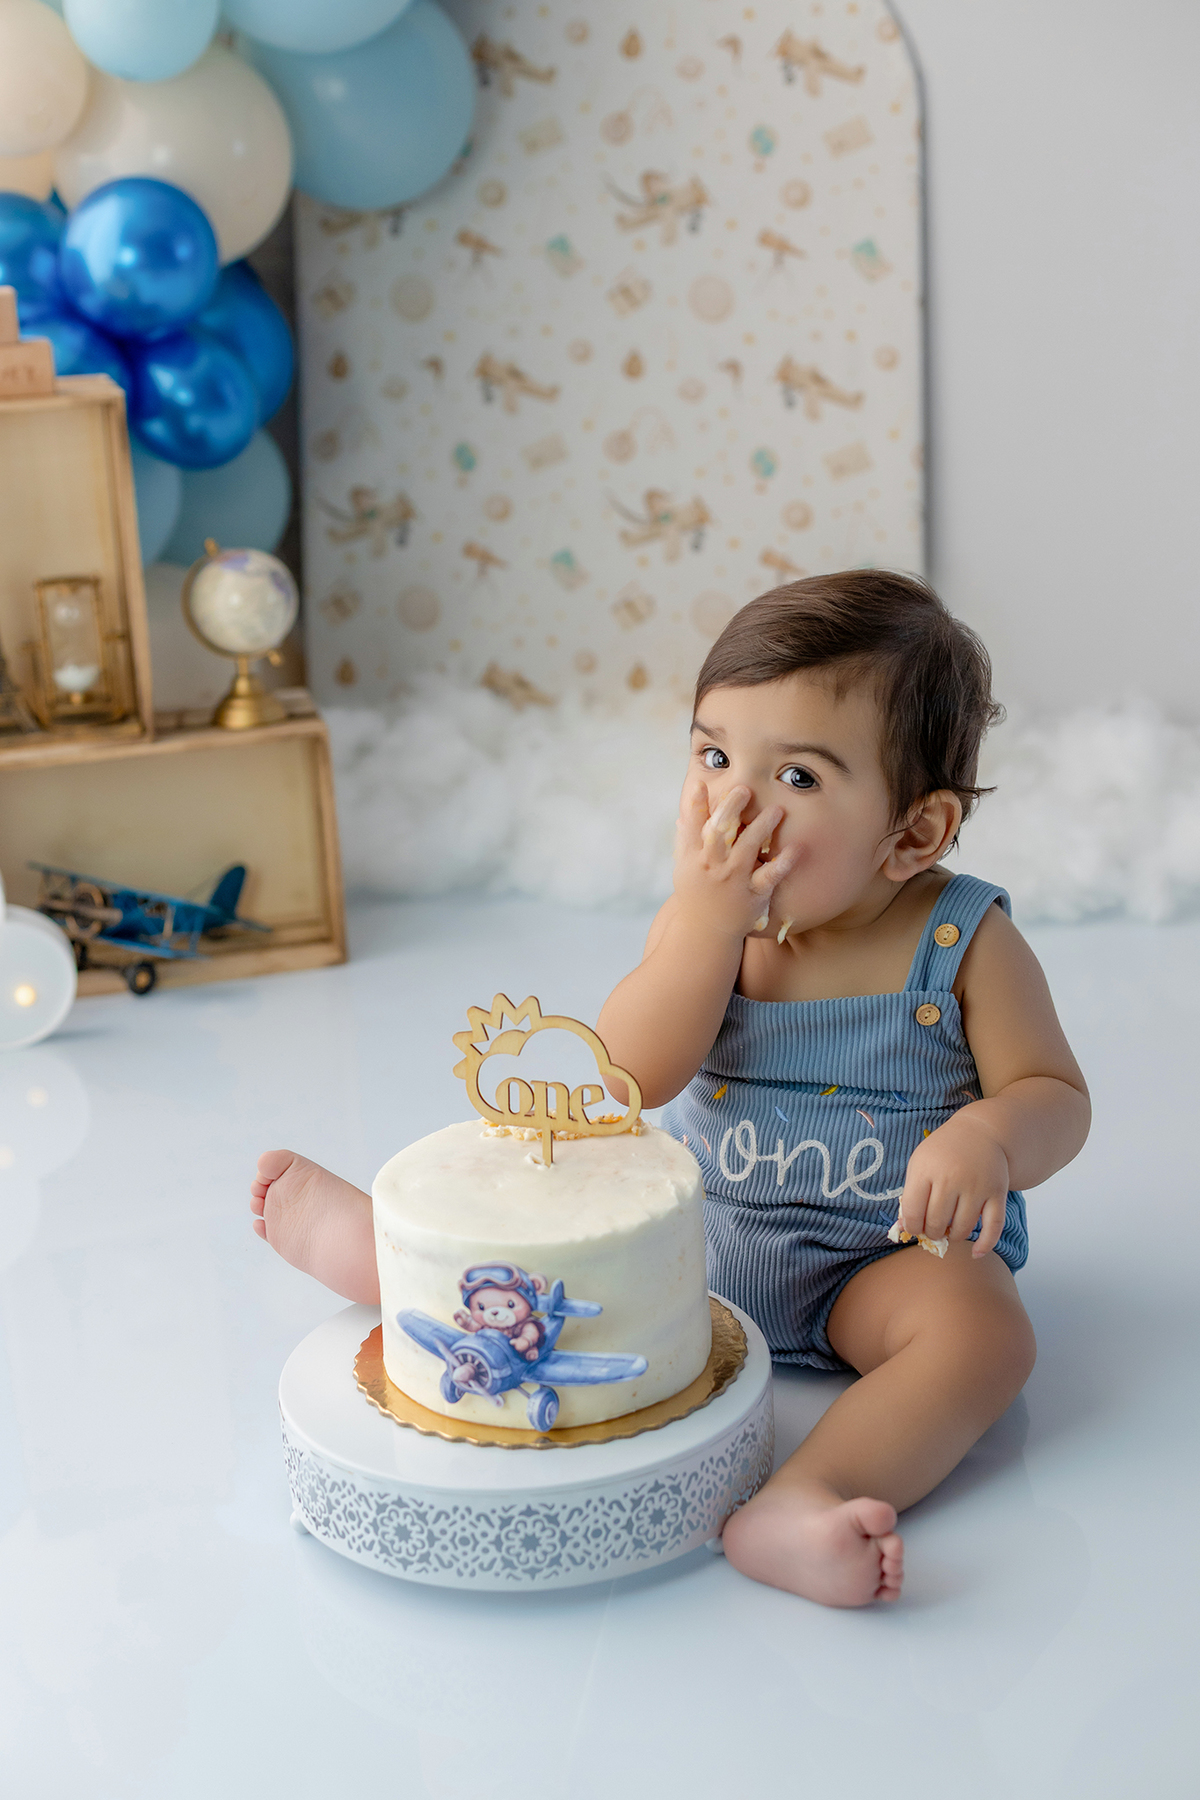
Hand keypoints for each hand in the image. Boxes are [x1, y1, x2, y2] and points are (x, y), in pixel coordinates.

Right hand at [674, 781, 795, 940]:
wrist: (704, 933)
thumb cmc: (696, 894)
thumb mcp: (684, 866)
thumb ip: (687, 838)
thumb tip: (685, 811)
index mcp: (693, 857)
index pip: (693, 826)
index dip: (696, 804)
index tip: (702, 783)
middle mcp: (711, 867)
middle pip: (719, 833)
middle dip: (730, 810)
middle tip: (745, 789)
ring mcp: (732, 881)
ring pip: (746, 850)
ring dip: (762, 828)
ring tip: (777, 810)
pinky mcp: (752, 896)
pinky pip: (770, 878)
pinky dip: (783, 864)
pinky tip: (796, 849)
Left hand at [898, 1109, 1009, 1256]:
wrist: (980, 1132)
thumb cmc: (944, 1151)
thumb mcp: (920, 1164)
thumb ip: (910, 1194)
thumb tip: (903, 1228)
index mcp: (926, 1169)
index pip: (912, 1210)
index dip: (911, 1226)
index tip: (914, 1227)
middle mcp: (951, 1178)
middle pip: (936, 1222)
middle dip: (931, 1233)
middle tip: (933, 1229)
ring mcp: (976, 1186)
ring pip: (962, 1228)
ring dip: (953, 1237)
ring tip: (949, 1231)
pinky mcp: (997, 1193)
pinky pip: (994, 1226)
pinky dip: (985, 1245)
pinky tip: (976, 1253)